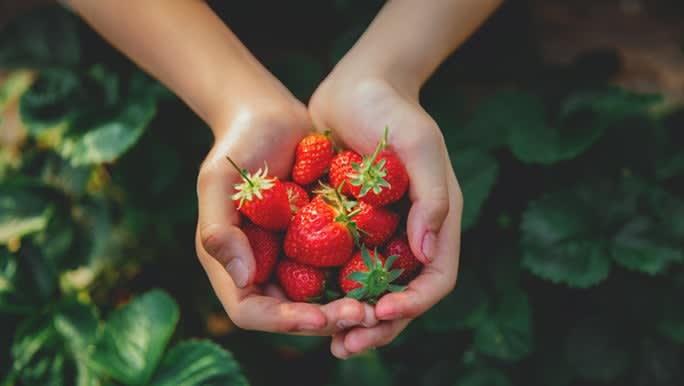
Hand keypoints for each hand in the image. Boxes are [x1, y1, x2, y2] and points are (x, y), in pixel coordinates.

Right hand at [196, 99, 376, 335]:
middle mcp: (262, 268)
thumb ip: (219, 229)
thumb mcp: (219, 182)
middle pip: (291, 313)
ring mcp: (291, 256)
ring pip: (319, 298)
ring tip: (378, 304)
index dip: (283, 320)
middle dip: (326, 319)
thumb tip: (241, 279)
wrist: (271, 116)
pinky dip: (358, 278)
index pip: (251, 311)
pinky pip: (338, 269)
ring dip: (346, 306)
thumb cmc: (238, 145)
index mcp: (232, 263)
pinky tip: (385, 276)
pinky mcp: (318, 241)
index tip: (320, 317)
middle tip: (363, 314)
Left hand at [309, 74, 462, 357]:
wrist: (355, 85)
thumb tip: (427, 254)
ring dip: (353, 319)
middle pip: (402, 296)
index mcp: (436, 221)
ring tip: (328, 340)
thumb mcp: (419, 145)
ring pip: (371, 290)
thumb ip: (432, 197)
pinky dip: (329, 291)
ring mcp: (379, 234)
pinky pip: (341, 268)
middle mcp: (410, 235)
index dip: (413, 303)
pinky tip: (305, 304)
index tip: (380, 311)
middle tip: (346, 345)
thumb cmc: (391, 111)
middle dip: (379, 325)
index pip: (435, 278)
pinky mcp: (349, 227)